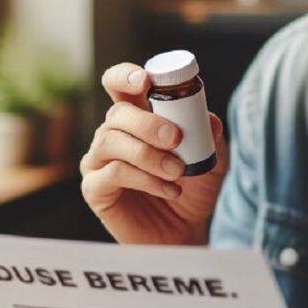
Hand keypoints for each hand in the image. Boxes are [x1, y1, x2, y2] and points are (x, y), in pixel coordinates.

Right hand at [80, 62, 228, 244]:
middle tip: (176, 139)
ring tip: (177, 171)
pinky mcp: (95, 189)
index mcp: (137, 118)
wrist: (184, 232)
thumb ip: (211, 137)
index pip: (119, 85)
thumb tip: (209, 119)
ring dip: (149, 154)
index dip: (125, 76)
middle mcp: (113, 135)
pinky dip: (146, 179)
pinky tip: (170, 189)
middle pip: (117, 113)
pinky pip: (113, 174)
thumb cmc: (193, 190)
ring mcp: (100, 161)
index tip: (145, 80)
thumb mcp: (212, 160)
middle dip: (148, 122)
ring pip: (111, 141)